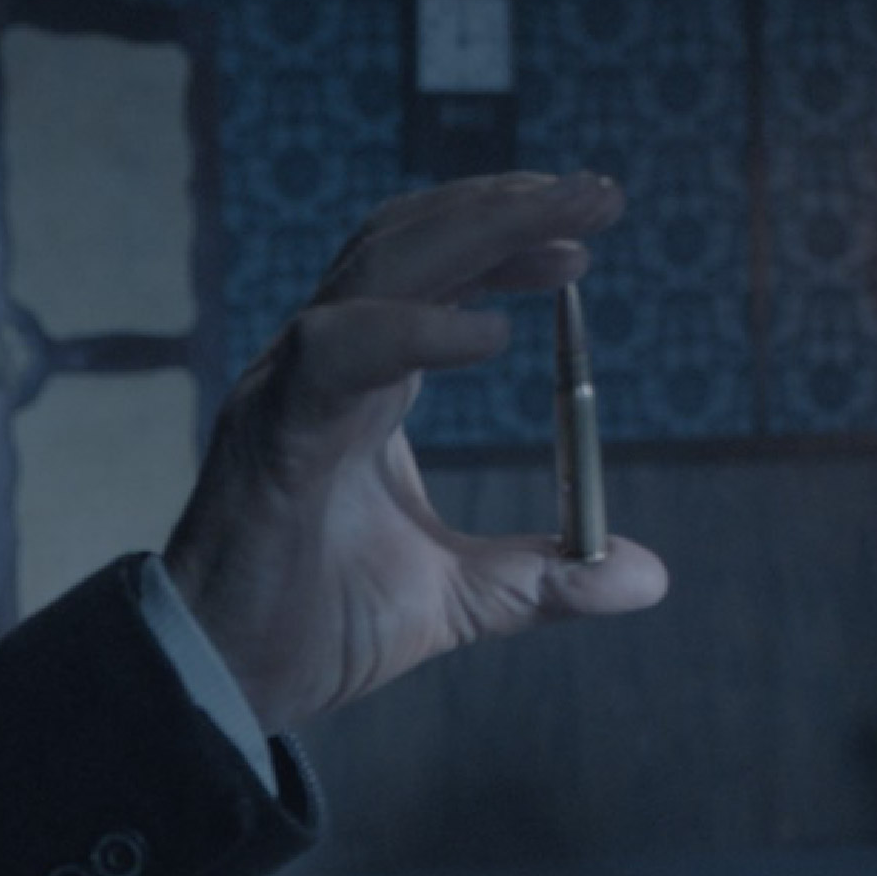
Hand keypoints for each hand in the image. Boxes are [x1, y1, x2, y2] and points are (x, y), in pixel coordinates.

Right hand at [161, 172, 668, 734]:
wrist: (229, 682)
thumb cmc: (316, 625)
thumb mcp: (460, 599)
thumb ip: (545, 576)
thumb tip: (648, 573)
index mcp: (362, 386)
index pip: (433, 273)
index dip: (508, 238)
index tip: (591, 234)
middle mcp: (321, 366)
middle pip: (410, 244)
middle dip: (507, 209)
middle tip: (599, 192)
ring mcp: (289, 388)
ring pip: (376, 270)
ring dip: (473, 234)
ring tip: (564, 232)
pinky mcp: (271, 432)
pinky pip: (337, 353)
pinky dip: (414, 332)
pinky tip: (492, 334)